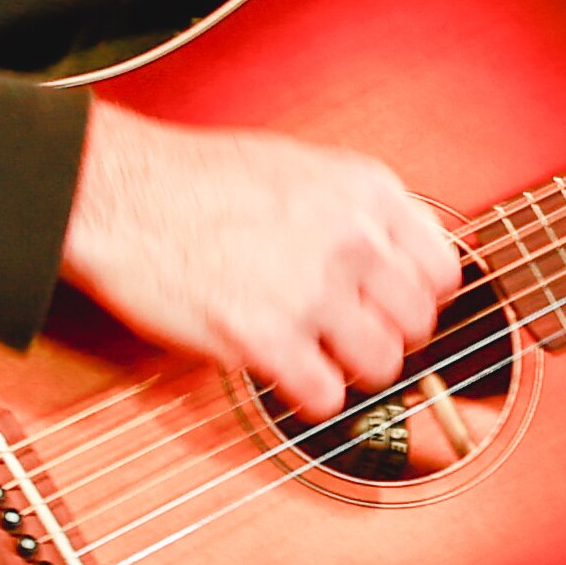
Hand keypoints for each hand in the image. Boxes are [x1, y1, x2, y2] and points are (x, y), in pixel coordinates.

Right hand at [60, 104, 459, 417]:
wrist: (121, 195)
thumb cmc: (194, 178)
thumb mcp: (300, 167)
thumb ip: (356, 209)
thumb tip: (398, 253)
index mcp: (365, 192)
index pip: (444, 269)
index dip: (421, 297)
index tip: (399, 308)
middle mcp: (350, 240)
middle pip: (419, 323)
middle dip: (390, 337)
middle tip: (356, 336)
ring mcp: (311, 292)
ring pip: (382, 365)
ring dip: (354, 371)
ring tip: (321, 357)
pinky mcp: (266, 339)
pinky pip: (326, 397)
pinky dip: (311, 397)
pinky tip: (287, 376)